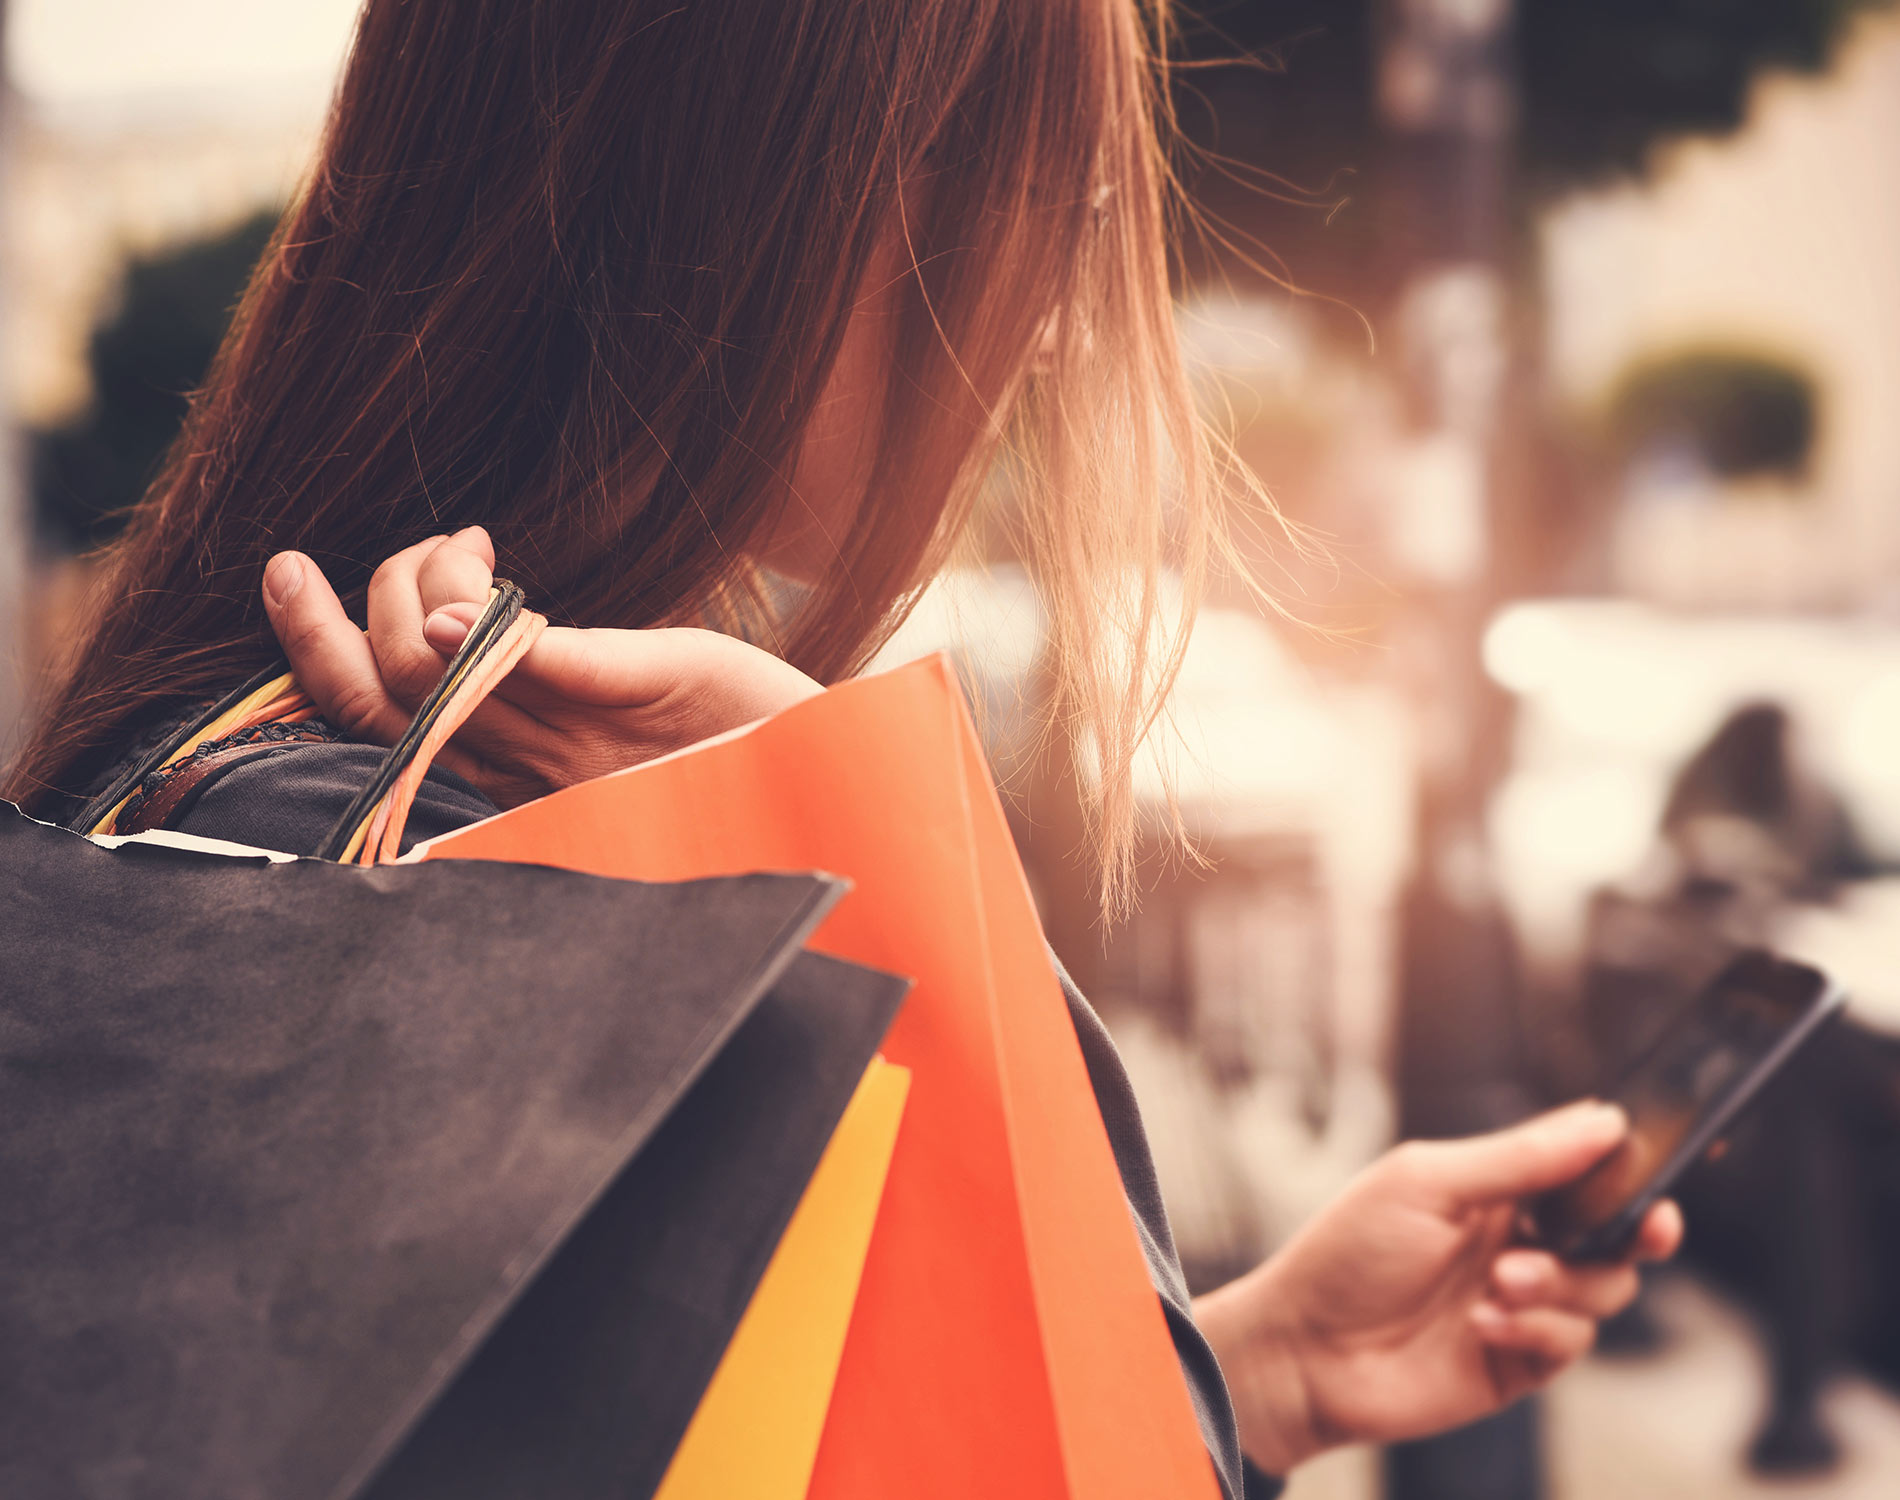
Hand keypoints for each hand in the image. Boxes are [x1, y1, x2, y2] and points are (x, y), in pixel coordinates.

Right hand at [260, 526, 822, 806]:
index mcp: (520, 759)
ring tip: (469, 550)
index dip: (314, 647)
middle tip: (339, 557)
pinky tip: (479, 591)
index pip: (379, 710)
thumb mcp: (632, 688)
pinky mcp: (641, 700)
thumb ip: (549, 663)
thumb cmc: (735, 737)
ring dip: (418, 591)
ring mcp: (576, 738)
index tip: (291, 570)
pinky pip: (543, 665)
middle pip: (386, 696)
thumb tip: (448, 620)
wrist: (836, 777)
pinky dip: (493, 629)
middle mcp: (531, 757)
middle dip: (328, 618)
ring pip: (438, 675)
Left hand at [1193, 1101, 1681, 1473]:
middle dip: (1637, 1229)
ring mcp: (1522, 1303)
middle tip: (1644, 1227)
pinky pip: (1570, 1341)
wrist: (1304, 1350)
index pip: (1582, 1169)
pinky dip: (1535, 1329)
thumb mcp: (1426, 1183)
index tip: (1660, 1165)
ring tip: (1502, 1281)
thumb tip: (1603, 1121)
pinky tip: (1480, 1324)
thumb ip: (1518, 1157)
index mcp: (1495, 1188)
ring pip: (1604, 1289)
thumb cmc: (1347, 1254)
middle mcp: (1517, 1241)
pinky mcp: (1519, 1360)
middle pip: (1615, 1232)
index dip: (1627, 1167)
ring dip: (1563, 1282)